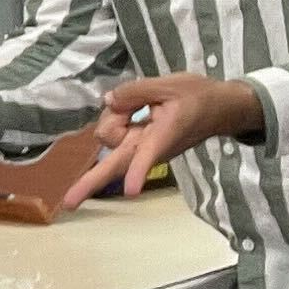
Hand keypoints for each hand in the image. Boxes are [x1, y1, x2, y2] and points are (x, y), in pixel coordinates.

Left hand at [68, 72, 262, 201]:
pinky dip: (116, 121)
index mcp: (163, 134)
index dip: (139, 171)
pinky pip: (118, 134)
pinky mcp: (141, 144)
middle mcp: (150, 147)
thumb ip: (135, 91)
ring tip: (143, 101)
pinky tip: (105, 122)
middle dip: (91, 182)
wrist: (220, 107)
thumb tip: (108, 101)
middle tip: (67, 203)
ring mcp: (144, 148)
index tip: (132, 191)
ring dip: (114, 117)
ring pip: (110, 138)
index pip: (147, 155)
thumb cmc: (198, 96)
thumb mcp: (168, 85)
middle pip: (116, 164)